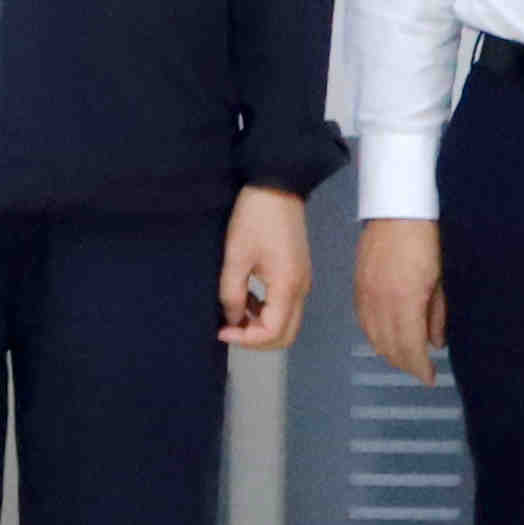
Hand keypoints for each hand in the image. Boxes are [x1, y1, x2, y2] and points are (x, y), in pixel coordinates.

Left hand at [216, 185, 314, 352]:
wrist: (277, 185)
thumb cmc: (255, 217)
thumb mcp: (236, 257)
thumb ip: (232, 294)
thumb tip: (232, 319)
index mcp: (287, 286)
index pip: (272, 333)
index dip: (245, 340)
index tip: (222, 331)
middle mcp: (301, 289)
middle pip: (285, 334)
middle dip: (256, 339)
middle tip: (229, 329)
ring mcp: (302, 281)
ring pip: (286, 321)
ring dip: (261, 325)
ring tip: (234, 312)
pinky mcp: (297, 272)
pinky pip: (285, 304)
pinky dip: (266, 310)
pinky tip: (247, 297)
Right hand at [353, 218, 445, 383]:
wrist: (400, 207)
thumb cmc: (425, 234)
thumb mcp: (443, 277)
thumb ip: (438, 313)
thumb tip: (436, 340)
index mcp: (405, 300)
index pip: (410, 348)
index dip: (419, 368)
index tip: (429, 376)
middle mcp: (380, 301)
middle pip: (389, 347)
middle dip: (405, 364)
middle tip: (420, 370)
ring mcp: (366, 293)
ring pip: (373, 337)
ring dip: (389, 352)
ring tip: (405, 357)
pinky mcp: (358, 285)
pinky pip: (363, 321)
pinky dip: (374, 335)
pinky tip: (384, 337)